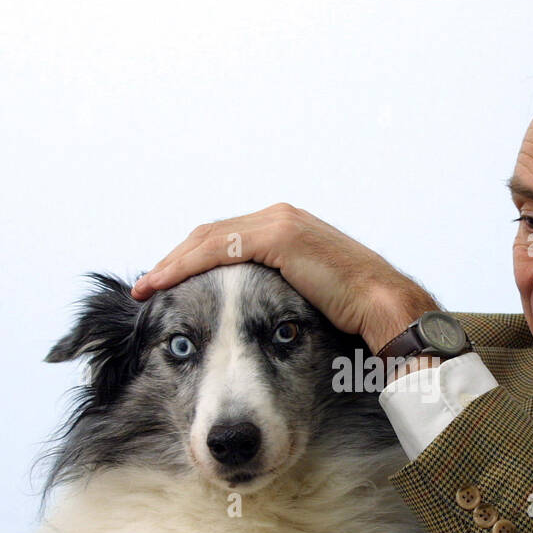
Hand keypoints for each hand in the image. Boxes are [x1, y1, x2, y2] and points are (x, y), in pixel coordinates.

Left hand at [130, 203, 438, 351]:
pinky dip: (188, 266)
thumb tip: (260, 315)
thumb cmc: (352, 311)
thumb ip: (280, 292)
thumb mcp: (308, 295)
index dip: (194, 260)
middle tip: (150, 285)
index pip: (227, 238)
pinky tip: (166, 284)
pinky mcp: (279, 238)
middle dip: (177, 260)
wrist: (383, 306)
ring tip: (149, 287)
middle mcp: (280, 217)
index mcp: (288, 227)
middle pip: (211, 234)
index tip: (170, 284)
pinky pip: (219, 249)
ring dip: (174, 263)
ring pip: (208, 239)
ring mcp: (279, 224)